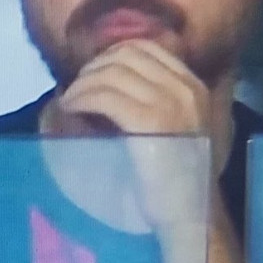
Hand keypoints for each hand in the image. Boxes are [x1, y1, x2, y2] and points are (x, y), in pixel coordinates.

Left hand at [47, 40, 214, 230]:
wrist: (190, 214)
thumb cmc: (175, 178)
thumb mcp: (173, 128)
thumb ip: (151, 100)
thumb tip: (105, 77)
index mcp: (193, 87)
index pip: (146, 48)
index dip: (110, 55)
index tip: (91, 74)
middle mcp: (186, 89)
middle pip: (126, 55)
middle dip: (93, 68)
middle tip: (75, 89)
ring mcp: (171, 105)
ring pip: (112, 73)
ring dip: (82, 84)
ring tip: (69, 101)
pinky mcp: (151, 123)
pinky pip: (106, 97)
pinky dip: (82, 99)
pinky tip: (71, 110)